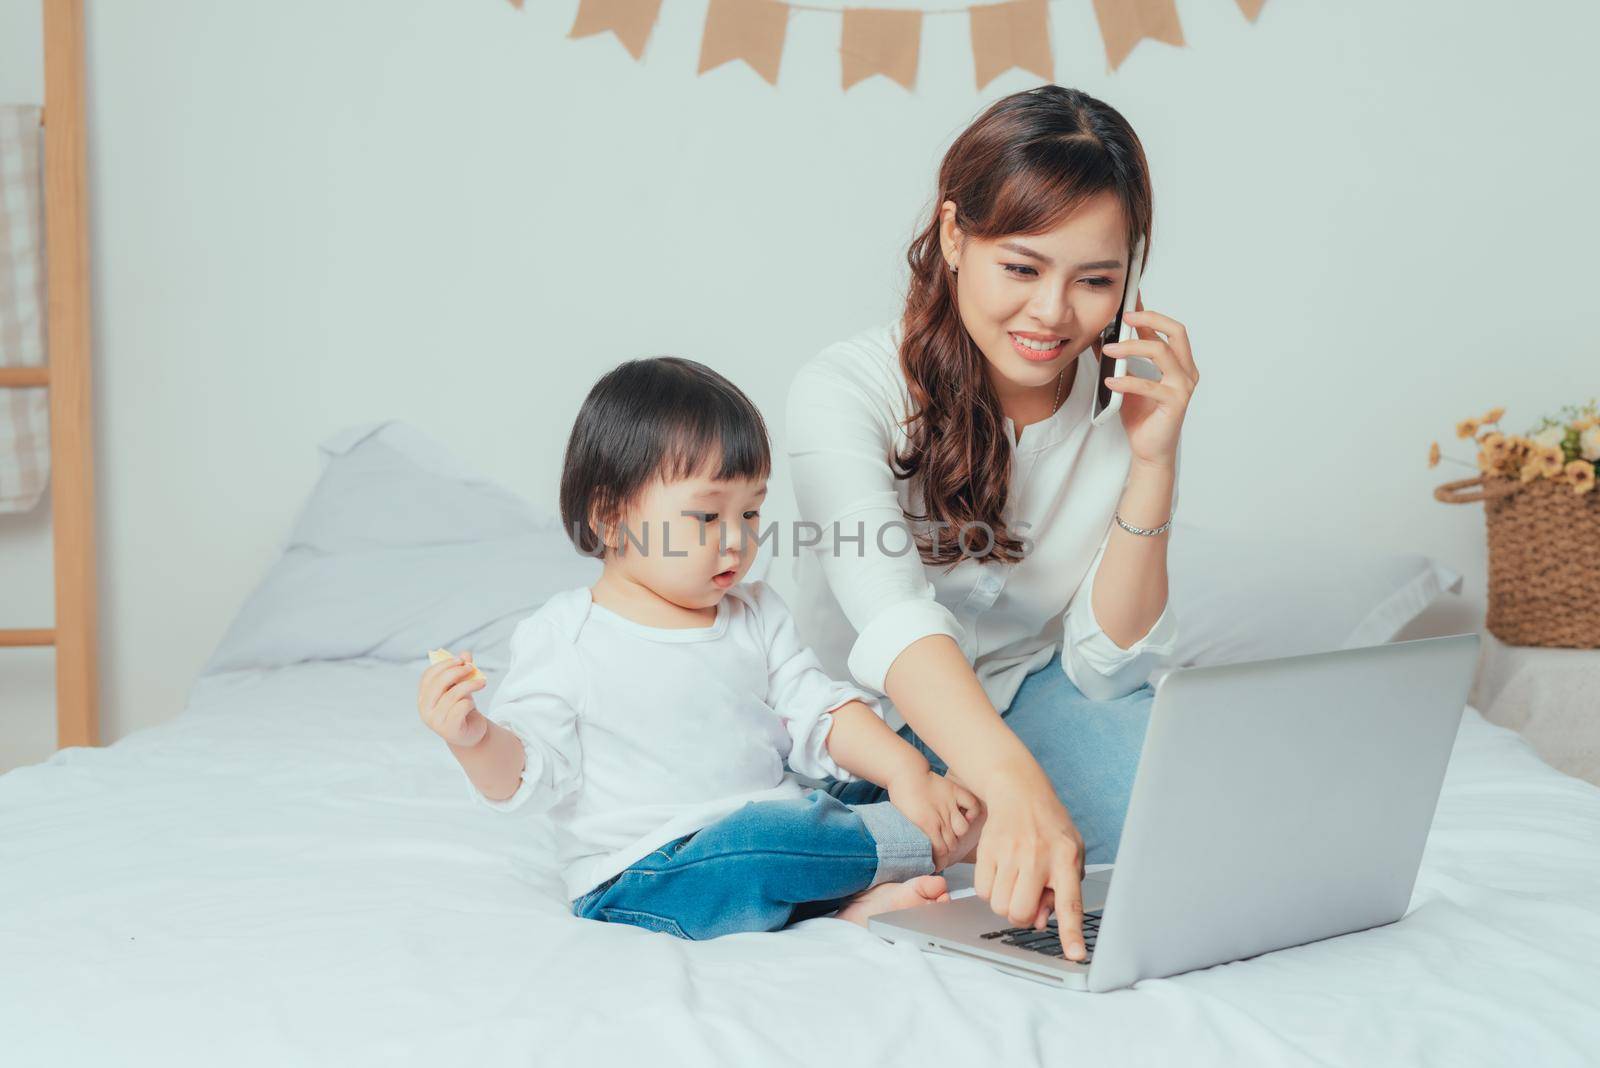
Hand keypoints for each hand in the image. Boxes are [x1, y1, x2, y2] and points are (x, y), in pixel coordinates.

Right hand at [418, 652, 488, 748]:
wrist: (471, 735)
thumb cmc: (462, 709)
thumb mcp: (461, 687)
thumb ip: (462, 671)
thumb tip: (466, 653)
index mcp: (423, 697)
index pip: (428, 676)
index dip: (444, 665)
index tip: (462, 659)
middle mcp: (425, 709)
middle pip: (439, 683)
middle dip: (457, 671)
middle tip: (472, 668)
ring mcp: (435, 721)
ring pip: (453, 694)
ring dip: (470, 685)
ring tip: (482, 682)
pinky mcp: (448, 729)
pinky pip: (461, 708)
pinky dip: (470, 703)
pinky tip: (472, 706)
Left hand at [886, 768, 983, 870]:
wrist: (905, 772)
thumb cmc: (901, 798)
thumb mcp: (903, 821)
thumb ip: (915, 837)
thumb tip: (919, 854)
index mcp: (927, 826)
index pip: (941, 853)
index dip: (940, 863)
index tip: (936, 865)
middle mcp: (941, 817)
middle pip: (952, 844)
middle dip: (947, 852)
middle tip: (942, 853)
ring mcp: (950, 804)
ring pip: (962, 830)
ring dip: (957, 836)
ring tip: (950, 835)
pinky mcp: (955, 792)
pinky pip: (972, 806)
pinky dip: (971, 813)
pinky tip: (965, 816)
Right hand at [973, 777, 1088, 960]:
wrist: (1020, 792)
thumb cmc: (1049, 829)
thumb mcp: (1069, 855)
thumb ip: (1060, 891)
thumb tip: (1038, 922)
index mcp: (1065, 859)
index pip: (1070, 904)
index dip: (1071, 933)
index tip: (1075, 955)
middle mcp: (1037, 856)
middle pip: (1020, 913)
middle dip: (1022, 915)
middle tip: (1027, 899)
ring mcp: (1009, 852)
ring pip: (999, 906)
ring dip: (1005, 903)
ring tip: (1015, 882)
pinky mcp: (987, 850)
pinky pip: (981, 892)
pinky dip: (989, 891)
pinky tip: (1000, 874)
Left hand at [1099, 292, 1198, 469]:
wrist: (1149, 449)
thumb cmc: (1141, 416)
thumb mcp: (1126, 379)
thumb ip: (1120, 358)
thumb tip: (1100, 335)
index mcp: (1177, 362)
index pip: (1166, 328)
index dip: (1149, 311)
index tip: (1130, 297)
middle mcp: (1185, 370)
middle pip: (1176, 331)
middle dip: (1150, 319)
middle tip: (1125, 318)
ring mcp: (1183, 386)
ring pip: (1162, 353)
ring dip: (1133, 347)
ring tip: (1109, 350)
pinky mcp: (1176, 403)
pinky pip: (1151, 386)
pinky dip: (1128, 381)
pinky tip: (1111, 380)